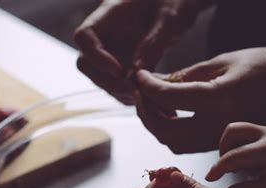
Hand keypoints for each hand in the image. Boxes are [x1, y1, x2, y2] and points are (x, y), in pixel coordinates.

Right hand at [74, 0, 202, 103]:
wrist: (182, 3)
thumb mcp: (172, 16)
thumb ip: (154, 41)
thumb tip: (136, 71)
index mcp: (109, 14)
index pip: (84, 37)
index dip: (96, 57)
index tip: (119, 70)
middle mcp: (105, 35)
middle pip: (86, 63)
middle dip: (107, 81)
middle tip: (134, 89)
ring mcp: (112, 52)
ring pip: (101, 79)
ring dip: (120, 92)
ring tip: (148, 99)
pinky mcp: (123, 66)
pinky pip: (118, 85)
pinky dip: (131, 96)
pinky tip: (152, 100)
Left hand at [135, 47, 265, 152]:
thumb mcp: (224, 62)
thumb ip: (185, 76)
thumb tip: (154, 82)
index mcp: (220, 100)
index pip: (167, 98)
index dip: (146, 86)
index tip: (138, 75)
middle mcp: (219, 126)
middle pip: (165, 132)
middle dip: (145, 113)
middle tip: (139, 92)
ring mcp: (222, 139)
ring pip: (174, 144)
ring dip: (155, 124)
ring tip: (151, 100)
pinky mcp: (223, 143)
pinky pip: (187, 145)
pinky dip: (170, 131)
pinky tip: (169, 112)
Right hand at [205, 122, 265, 187]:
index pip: (234, 155)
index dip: (218, 167)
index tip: (210, 177)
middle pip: (232, 130)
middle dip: (222, 147)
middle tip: (225, 165)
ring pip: (237, 129)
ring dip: (229, 145)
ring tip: (236, 165)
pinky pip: (243, 133)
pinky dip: (237, 145)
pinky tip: (245, 161)